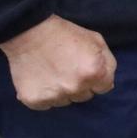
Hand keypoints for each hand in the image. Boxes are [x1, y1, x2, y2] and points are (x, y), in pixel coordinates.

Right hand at [0, 16, 115, 109]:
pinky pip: (46, 105)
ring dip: (62, 91)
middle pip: (85, 96)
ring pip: (66, 102)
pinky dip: (45, 95)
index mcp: (94, 72)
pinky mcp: (34, 100)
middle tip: (67, 68)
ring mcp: (54, 95)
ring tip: (53, 73)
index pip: (104, 88)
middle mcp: (75, 87)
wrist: (28, 32)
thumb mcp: (96, 40)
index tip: (85, 68)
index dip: (95, 77)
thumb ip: (108, 63)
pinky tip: (41, 80)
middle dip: (80, 85)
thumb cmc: (65, 34)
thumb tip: (108, 84)